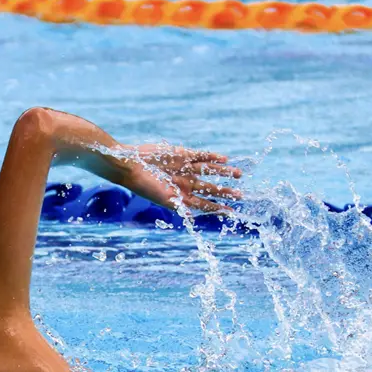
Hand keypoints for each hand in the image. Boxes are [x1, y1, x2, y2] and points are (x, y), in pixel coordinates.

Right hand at [120, 144, 241, 214]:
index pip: (204, 204)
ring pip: (209, 171)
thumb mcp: (162, 198)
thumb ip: (178, 205)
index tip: (231, 212)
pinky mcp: (181, 154)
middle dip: (225, 192)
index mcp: (181, 196)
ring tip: (239, 174)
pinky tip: (224, 159)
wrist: (131, 165)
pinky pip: (201, 156)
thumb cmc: (144, 185)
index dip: (218, 208)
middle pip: (210, 188)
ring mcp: (185, 168)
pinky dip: (212, 157)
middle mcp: (185, 183)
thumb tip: (192, 216)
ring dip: (223, 173)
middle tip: (240, 195)